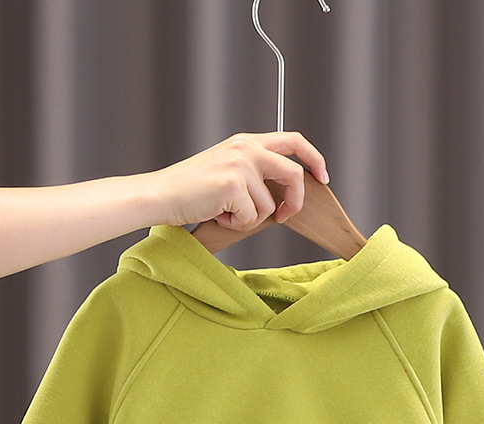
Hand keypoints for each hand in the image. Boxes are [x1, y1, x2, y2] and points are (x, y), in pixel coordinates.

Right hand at [149, 132, 329, 229]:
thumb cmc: (190, 189)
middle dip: (295, 201)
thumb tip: (283, 195)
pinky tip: (217, 214)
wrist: (161, 195)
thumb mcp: (226, 169)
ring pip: (269, 206)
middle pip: (294, 174)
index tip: (322, 177)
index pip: (293, 140)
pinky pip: (252, 218)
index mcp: (246, 141)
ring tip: (224, 211)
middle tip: (284, 217)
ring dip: (249, 218)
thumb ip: (254, 172)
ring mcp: (240, 165)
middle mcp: (246, 148)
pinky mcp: (234, 186)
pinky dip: (236, 224)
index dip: (313, 159)